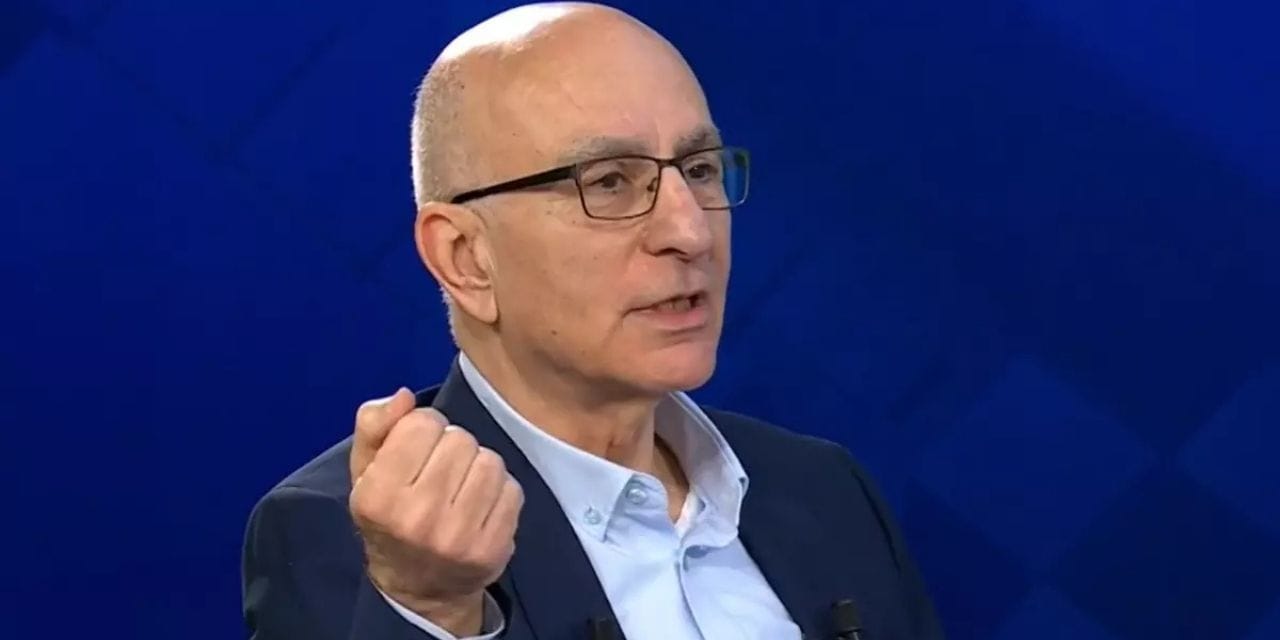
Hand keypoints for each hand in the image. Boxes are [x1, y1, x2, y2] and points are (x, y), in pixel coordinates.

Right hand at [349, 388, 523, 634]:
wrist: (418, 588)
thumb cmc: (390, 518)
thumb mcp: (364, 472)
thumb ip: (374, 425)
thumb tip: (404, 396)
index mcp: (378, 496)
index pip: (422, 423)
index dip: (423, 428)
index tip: (417, 450)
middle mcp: (417, 518)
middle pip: (460, 439)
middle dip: (452, 446)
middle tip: (440, 472)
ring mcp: (458, 537)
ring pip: (490, 460)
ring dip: (478, 466)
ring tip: (461, 487)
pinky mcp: (492, 548)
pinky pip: (511, 489)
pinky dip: (500, 491)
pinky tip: (480, 506)